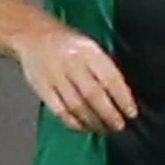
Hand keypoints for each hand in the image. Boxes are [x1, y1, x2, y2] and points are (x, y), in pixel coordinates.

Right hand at [16, 22, 137, 134]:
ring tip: (104, 129)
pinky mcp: (41, 88)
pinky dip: (73, 123)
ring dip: (93, 122)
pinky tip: (84, 127)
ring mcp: (55, 76)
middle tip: (119, 125)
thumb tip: (123, 98)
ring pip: (76, 105)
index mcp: (89, 51)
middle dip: (109, 114)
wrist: (32, 34)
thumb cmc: (68, 44)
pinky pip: (59, 110)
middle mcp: (71, 62)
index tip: (131, 112)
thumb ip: (105, 69)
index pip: (110, 78)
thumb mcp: (91, 48)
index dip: (123, 99)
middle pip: (93, 94)